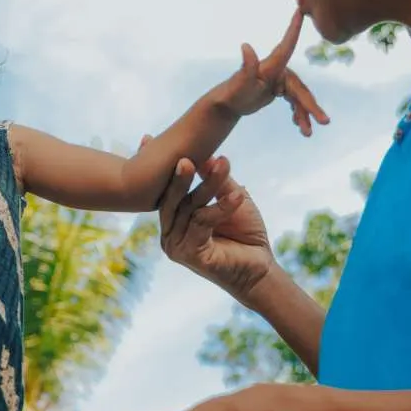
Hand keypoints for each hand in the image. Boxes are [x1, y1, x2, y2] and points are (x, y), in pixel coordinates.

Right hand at [156, 157, 275, 306]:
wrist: (261, 270)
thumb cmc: (245, 234)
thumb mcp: (232, 198)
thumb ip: (216, 181)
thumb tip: (205, 156)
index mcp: (173, 219)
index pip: (165, 190)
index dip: (161, 169)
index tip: (150, 140)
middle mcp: (168, 233)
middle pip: (171, 199)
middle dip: (181, 176)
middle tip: (186, 156)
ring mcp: (175, 245)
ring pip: (189, 208)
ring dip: (209, 185)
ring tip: (224, 164)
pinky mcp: (188, 254)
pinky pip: (202, 223)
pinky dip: (221, 207)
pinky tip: (239, 196)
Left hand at [219, 9, 328, 135]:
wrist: (227, 104)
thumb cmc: (232, 92)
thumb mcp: (240, 83)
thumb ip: (246, 66)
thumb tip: (245, 45)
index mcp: (272, 66)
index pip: (287, 44)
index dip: (294, 27)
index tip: (300, 9)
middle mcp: (279, 71)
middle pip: (301, 88)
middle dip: (311, 106)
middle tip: (324, 122)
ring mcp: (280, 81)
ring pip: (299, 98)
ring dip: (305, 115)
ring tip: (307, 133)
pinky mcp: (279, 90)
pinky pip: (294, 102)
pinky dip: (298, 114)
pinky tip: (299, 127)